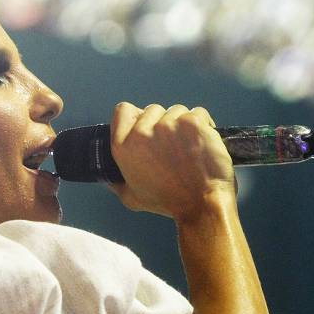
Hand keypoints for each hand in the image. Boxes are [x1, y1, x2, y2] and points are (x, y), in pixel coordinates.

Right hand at [105, 102, 235, 220]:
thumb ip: (117, 184)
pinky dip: (204, 125)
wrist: (201, 203)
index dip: (137, 116)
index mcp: (123, 147)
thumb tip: (108, 179)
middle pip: (153, 110)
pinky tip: (204, 142)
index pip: (123, 110)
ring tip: (190, 148)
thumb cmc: (169, 202)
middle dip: (164, 123)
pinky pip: (197, 112)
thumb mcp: (132, 198)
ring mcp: (167, 125)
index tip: (148, 126)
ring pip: (176, 110)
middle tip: (173, 146)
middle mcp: (141, 133)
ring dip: (184, 124)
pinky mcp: (191, 122)